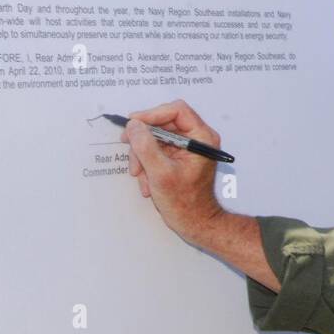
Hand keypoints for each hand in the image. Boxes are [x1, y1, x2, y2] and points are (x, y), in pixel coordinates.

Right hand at [122, 99, 225, 243]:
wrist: (194, 222)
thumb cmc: (185, 202)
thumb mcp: (160, 173)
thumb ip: (146, 147)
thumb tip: (133, 125)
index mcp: (202, 137)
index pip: (177, 110)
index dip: (152, 114)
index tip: (133, 123)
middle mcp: (196, 139)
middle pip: (163, 124)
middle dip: (144, 143)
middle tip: (132, 158)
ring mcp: (187, 148)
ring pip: (156, 139)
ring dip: (143, 158)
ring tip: (141, 177)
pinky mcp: (178, 157)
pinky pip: (156, 152)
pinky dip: (147, 165)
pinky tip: (148, 183)